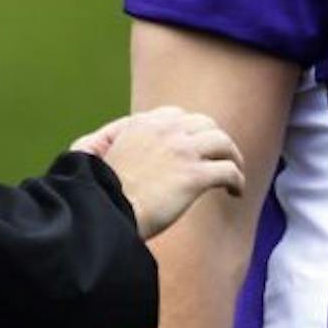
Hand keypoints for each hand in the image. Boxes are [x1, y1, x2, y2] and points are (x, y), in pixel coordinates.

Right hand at [78, 105, 244, 238]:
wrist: (103, 211)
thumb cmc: (95, 192)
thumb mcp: (90, 152)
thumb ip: (105, 138)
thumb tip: (114, 136)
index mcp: (142, 124)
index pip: (178, 116)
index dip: (191, 131)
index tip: (195, 148)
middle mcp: (165, 131)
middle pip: (205, 125)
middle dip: (215, 141)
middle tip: (220, 159)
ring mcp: (182, 151)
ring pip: (223, 142)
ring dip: (233, 157)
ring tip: (234, 175)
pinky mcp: (194, 176)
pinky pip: (229, 170)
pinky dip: (237, 180)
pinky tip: (235, 192)